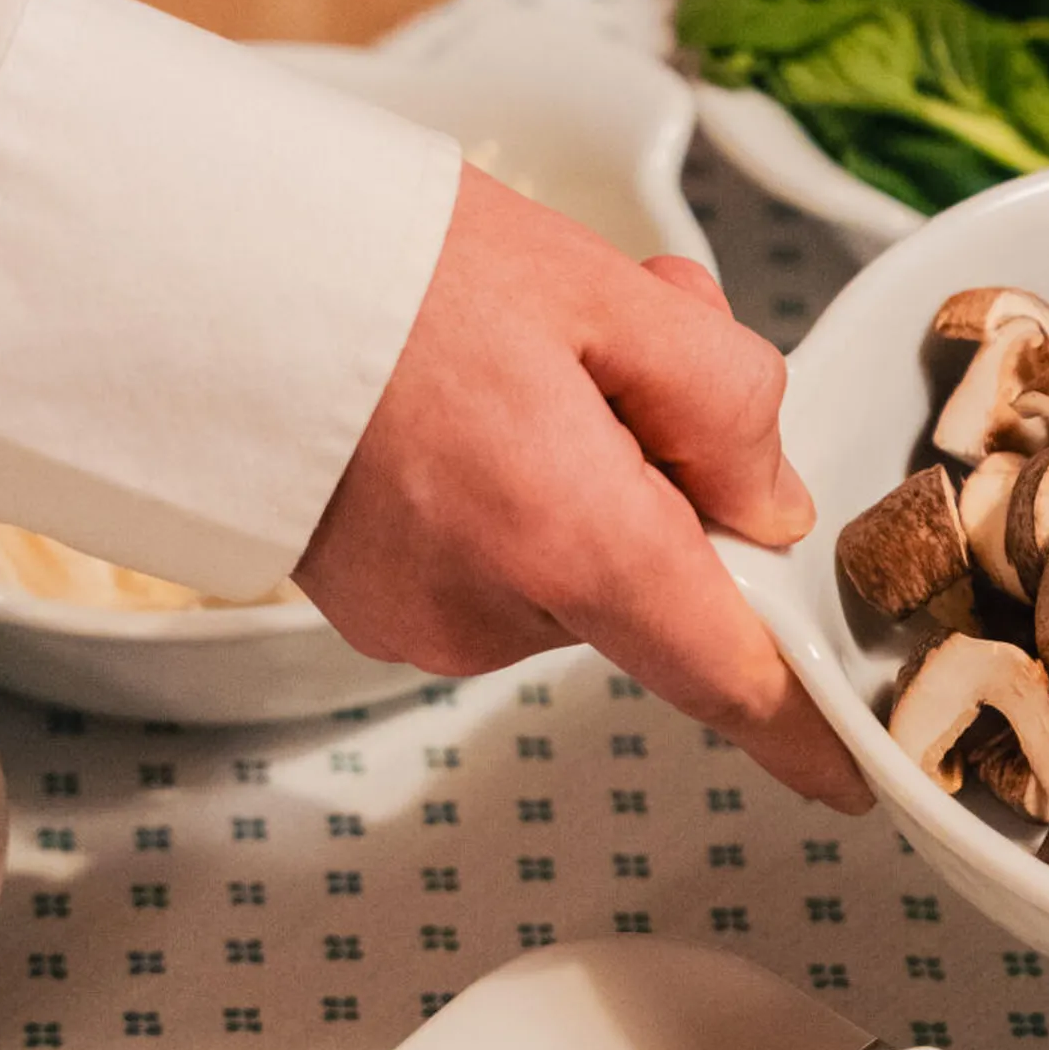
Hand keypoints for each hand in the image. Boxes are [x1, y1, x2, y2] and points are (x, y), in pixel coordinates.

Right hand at [296, 165, 872, 812]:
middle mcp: (499, 611)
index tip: (853, 780)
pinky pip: (502, 566)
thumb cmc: (389, 269)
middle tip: (624, 347)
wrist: (195, 272)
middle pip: (656, 582)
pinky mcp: (383, 610)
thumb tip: (770, 509)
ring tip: (516, 357)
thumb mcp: (607, 294)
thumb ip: (727, 407)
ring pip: (581, 565)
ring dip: (593, 474)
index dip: (800, 730)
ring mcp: (429, 622)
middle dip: (673, 476)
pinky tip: (462, 404)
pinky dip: (518, 495)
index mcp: (574, 541)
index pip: (724, 674)